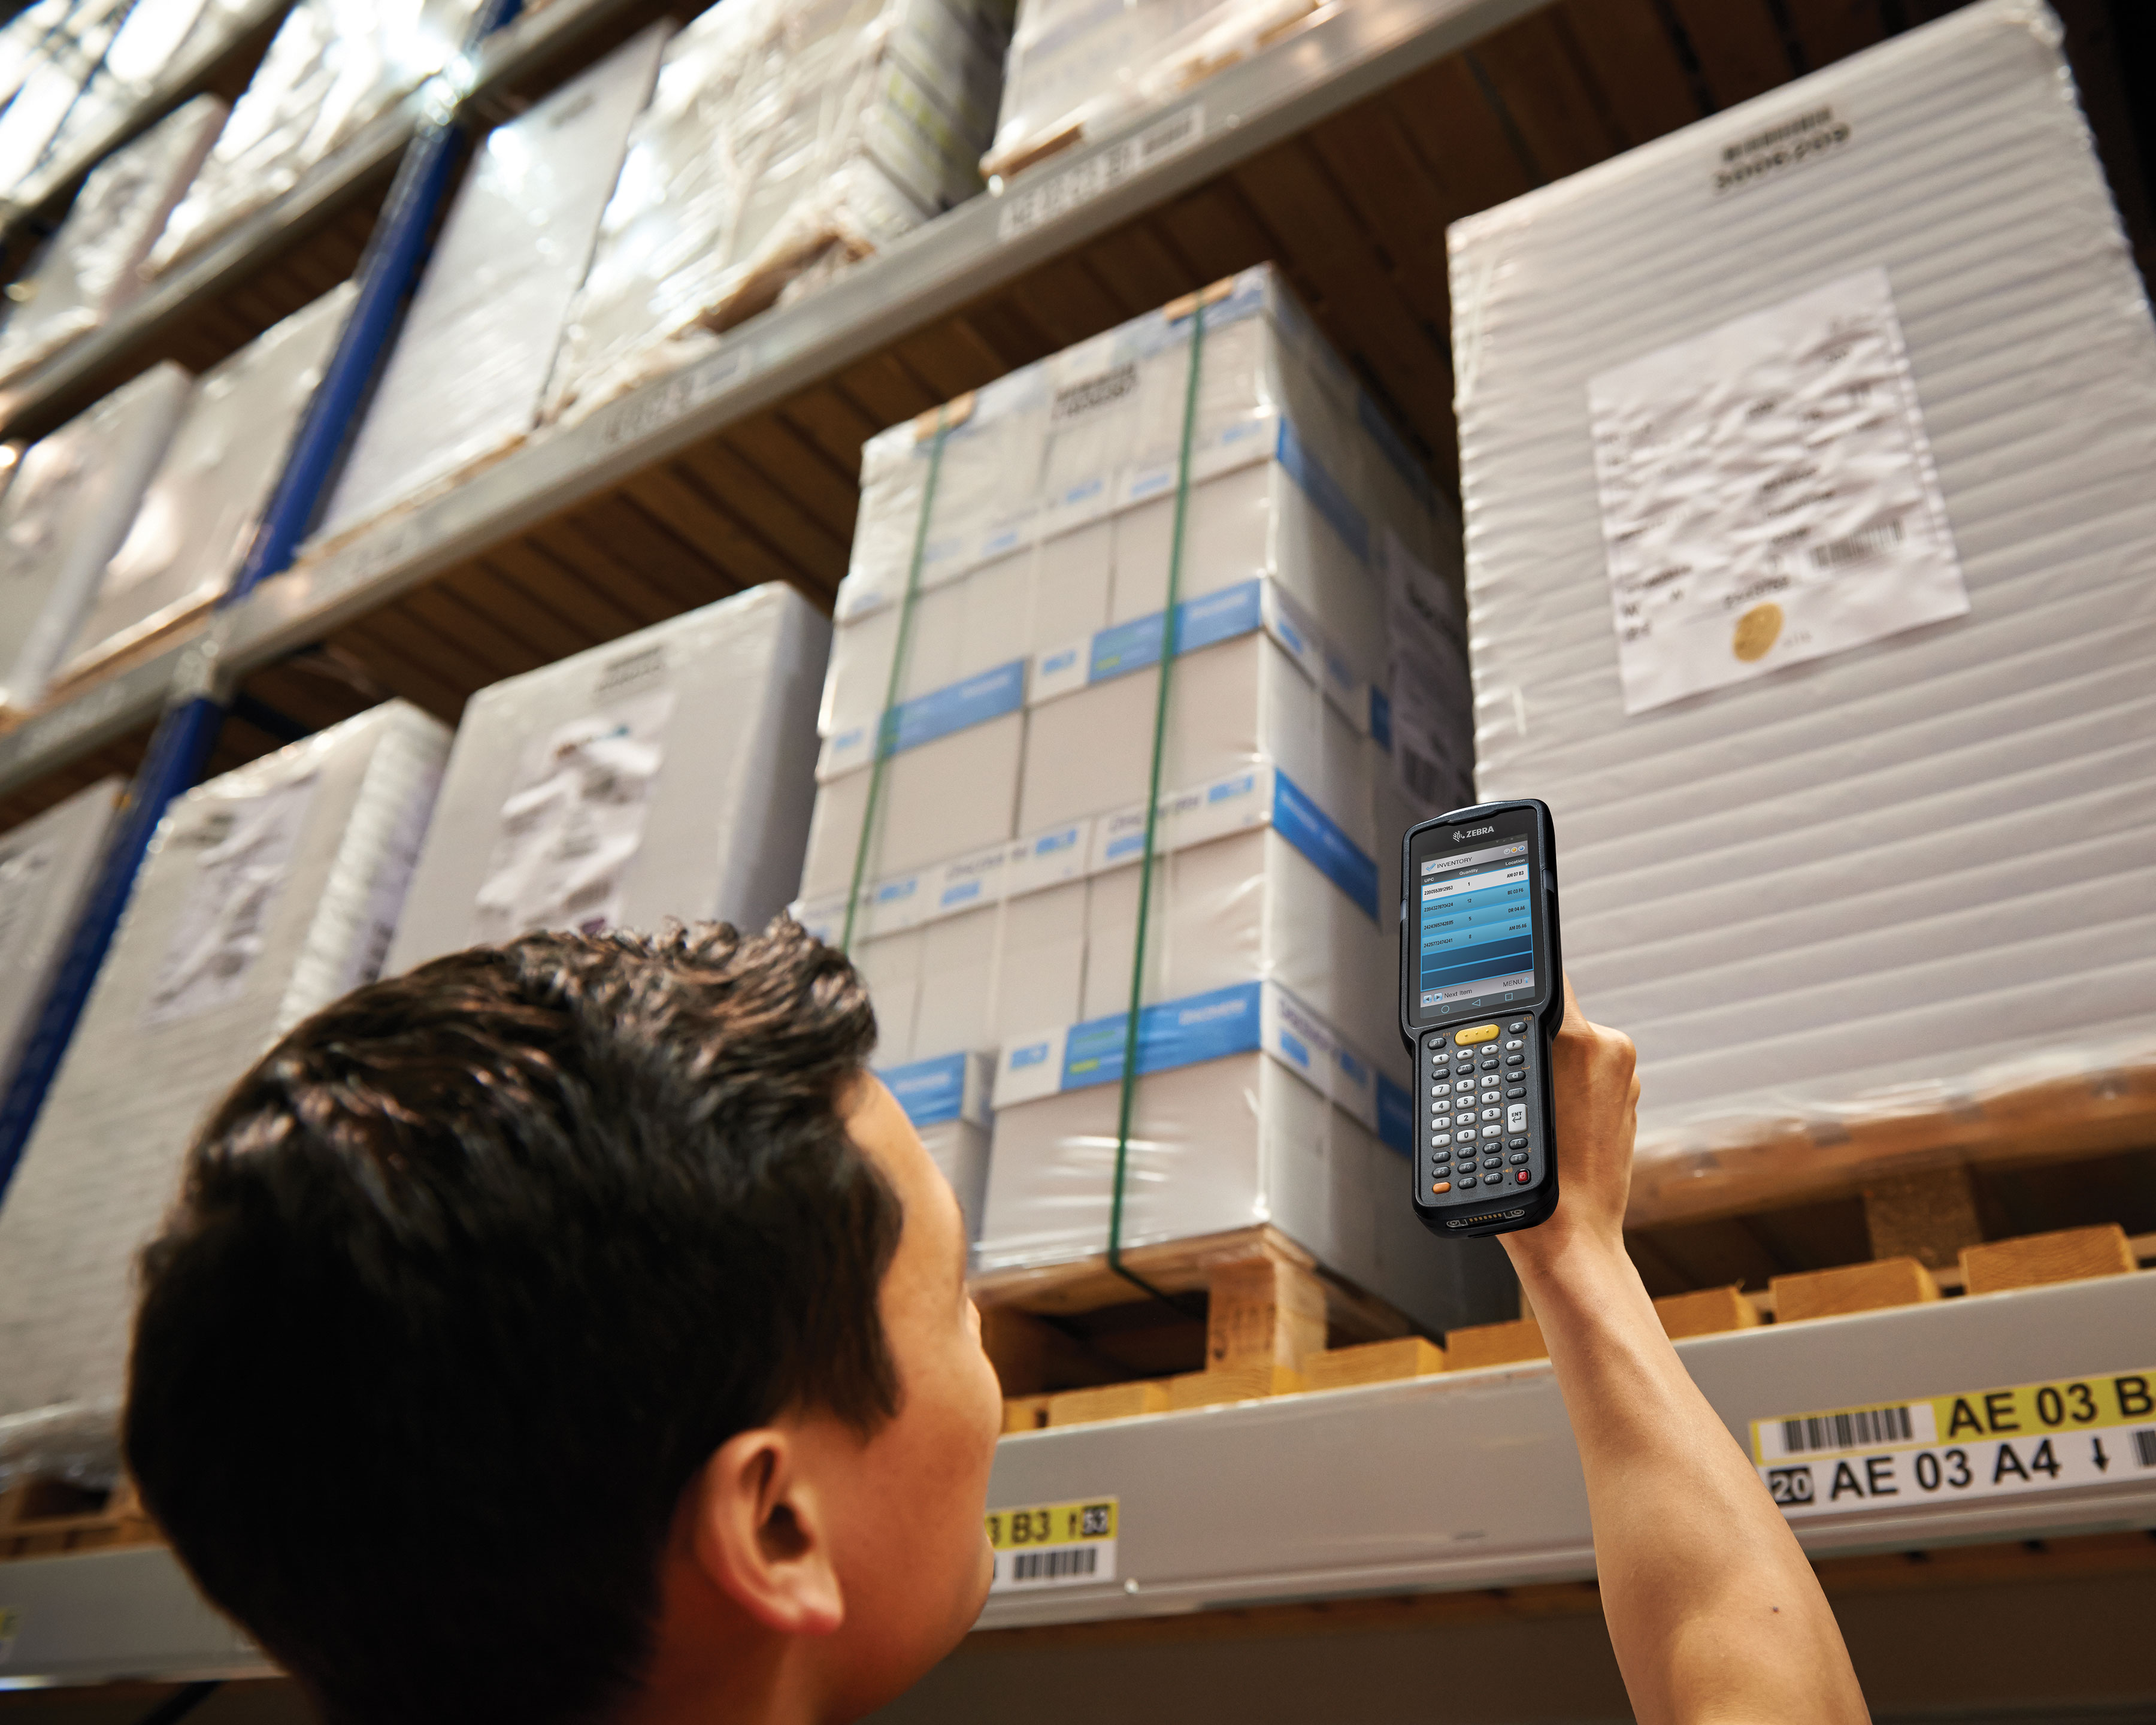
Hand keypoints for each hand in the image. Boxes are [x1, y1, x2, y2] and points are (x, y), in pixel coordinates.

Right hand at [1505, 973, 1638, 1281]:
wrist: (1572, 1237)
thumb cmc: (1534, 1184)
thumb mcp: (1504, 1098)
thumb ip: (1507, 1043)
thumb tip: (1501, 1006)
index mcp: (1581, 1038)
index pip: (1550, 976)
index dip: (1519, 974)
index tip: (1501, 972)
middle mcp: (1611, 1049)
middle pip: (1558, 1016)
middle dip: (1531, 1037)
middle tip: (1506, 1075)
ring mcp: (1625, 1077)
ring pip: (1573, 1047)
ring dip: (1549, 1066)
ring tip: (1528, 1113)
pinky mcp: (1628, 1101)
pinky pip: (1589, 1075)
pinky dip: (1568, 1089)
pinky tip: (1550, 1124)